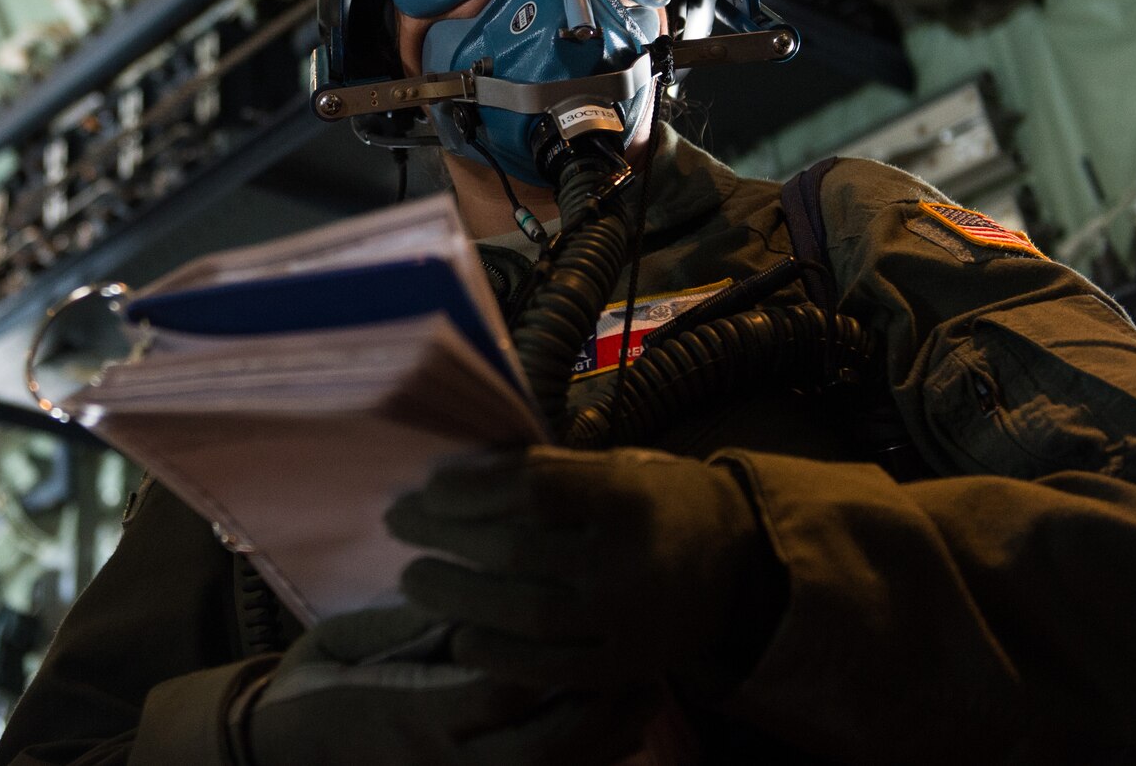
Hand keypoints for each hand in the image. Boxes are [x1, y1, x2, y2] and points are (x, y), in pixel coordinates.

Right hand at [242, 605, 649, 765]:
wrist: (281, 751)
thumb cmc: (319, 680)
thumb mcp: (354, 638)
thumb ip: (417, 625)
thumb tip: (480, 599)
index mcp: (412, 709)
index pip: (497, 689)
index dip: (544, 656)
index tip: (586, 612)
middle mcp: (443, 759)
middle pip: (542, 749)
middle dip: (598, 710)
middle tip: (639, 661)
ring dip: (605, 740)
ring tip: (645, 693)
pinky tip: (622, 735)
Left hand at [386, 446, 784, 687]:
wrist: (737, 559)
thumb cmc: (656, 499)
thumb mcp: (617, 466)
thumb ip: (550, 472)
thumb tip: (455, 473)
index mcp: (629, 495)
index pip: (532, 488)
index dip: (471, 487)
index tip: (428, 483)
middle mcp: (631, 558)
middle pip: (517, 550)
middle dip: (445, 536)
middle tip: (399, 523)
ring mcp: (631, 619)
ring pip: (528, 612)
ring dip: (458, 596)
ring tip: (414, 578)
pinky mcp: (628, 665)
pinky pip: (554, 669)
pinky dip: (502, 655)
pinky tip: (461, 636)